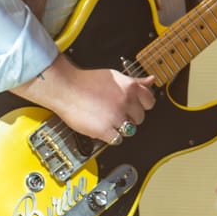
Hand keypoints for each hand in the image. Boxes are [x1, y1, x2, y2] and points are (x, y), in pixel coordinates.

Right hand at [21, 56, 156, 144]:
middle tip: (115, 112)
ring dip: (120, 127)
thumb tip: (151, 81)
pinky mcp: (104, 130)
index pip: (150, 102)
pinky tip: (102, 127)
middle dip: (129, 116)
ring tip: (107, 119)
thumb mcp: (115, 76)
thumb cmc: (86, 81)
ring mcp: (115, 116)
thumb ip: (135, 81)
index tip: (133, 107)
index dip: (140, 105)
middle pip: (140, 118)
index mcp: (130, 87)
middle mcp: (125, 102)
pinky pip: (117, 139)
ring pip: (129, 130)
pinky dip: (110, 136)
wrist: (65, 87)